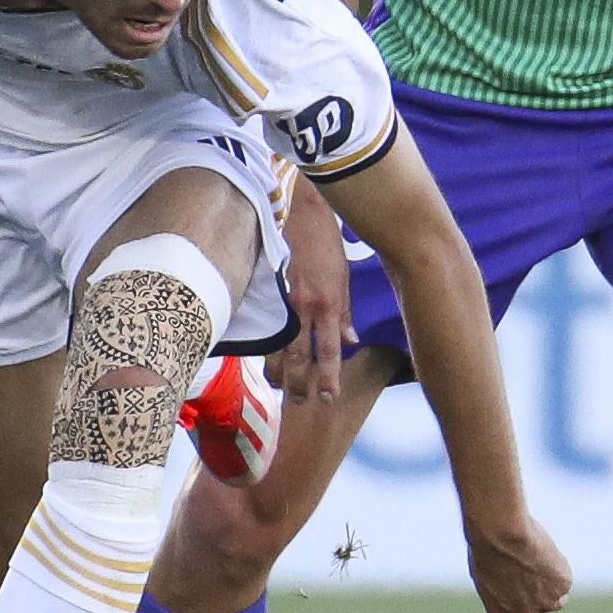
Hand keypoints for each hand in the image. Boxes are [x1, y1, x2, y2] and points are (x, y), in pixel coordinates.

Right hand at [263, 178, 355, 404]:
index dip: (329, 377)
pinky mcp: (264, 290)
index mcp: (328, 303)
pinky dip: (263, 344)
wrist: (299, 210)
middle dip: (298, 383)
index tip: (328, 398)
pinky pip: (262, 325)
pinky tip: (261, 357)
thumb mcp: (344, 276)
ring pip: (276, 345)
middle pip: (299, 356)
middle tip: (299, 401)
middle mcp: (305, 306)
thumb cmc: (326, 241)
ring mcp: (282, 299)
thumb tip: (351, 340)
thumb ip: (345, 312)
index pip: (329, 349)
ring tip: (278, 385)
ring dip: (277, 369)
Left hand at [464, 513, 571, 612]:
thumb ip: (503, 591)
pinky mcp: (563, 586)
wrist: (502, 535)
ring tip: (535, 559)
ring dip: (550, 582)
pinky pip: (564, 578)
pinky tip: (542, 553)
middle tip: (529, 568)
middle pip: (541, 610)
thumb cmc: (488, 549)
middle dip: (538, 593)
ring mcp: (547, 603)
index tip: (526, 601)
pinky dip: (558, 566)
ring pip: (558, 596)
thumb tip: (514, 587)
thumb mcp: (487, 577)